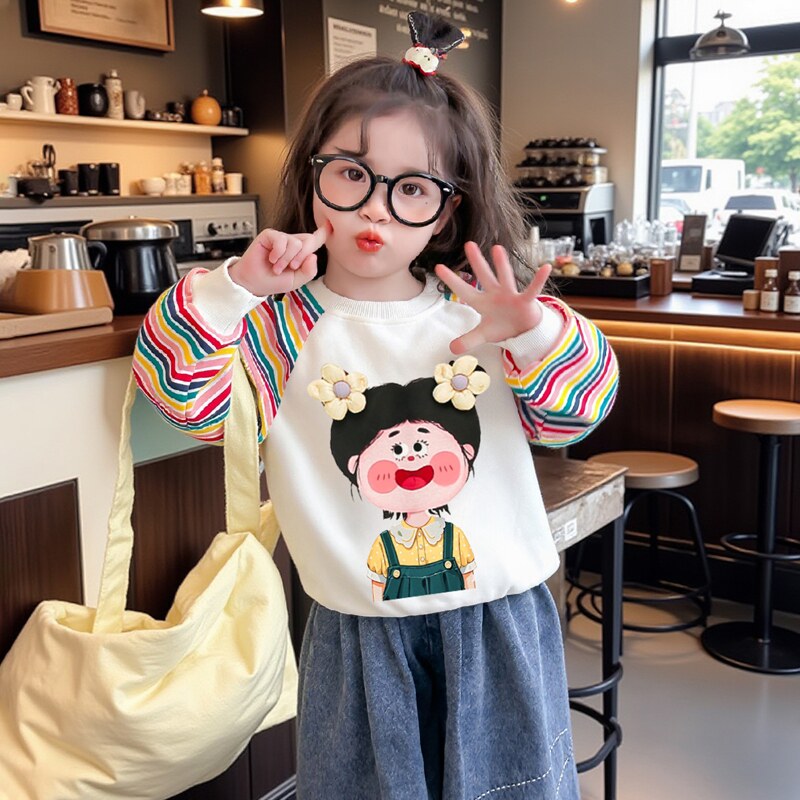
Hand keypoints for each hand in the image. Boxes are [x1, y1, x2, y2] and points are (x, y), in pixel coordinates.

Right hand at [228, 223, 328, 295]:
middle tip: (291, 267)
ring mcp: (281, 238)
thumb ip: (308, 271)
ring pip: (296, 243)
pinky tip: (272, 259)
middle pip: (309, 241)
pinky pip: (281, 240)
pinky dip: (278, 253)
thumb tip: (313, 256)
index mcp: (301, 252)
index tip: (331, 225)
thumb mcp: (297, 280)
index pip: (316, 240)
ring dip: (287, 259)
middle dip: (302, 257)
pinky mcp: (270, 235)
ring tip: (277, 267)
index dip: (324, 232)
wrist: (254, 283)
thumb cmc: (274, 281)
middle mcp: (293, 243)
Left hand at [434, 241, 551, 354]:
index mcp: (482, 302)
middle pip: (484, 276)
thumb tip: (452, 349)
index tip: (438, 267)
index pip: (464, 290)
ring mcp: (511, 296)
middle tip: (469, 244)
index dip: (452, 281)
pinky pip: (532, 289)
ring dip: (502, 265)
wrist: (523, 331)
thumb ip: (468, 340)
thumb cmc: (502, 326)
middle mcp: (495, 294)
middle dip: (477, 262)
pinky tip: (545, 268)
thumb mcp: (483, 335)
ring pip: (505, 278)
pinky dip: (538, 279)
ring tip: (497, 249)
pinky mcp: (525, 301)